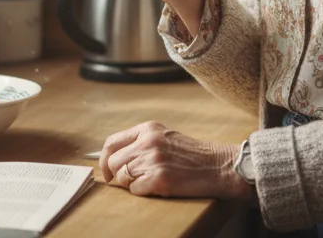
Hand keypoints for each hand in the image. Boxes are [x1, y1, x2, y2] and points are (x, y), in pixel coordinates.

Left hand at [99, 121, 253, 200]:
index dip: (104, 160)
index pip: (111, 142)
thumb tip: (116, 157)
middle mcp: (147, 142)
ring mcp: (152, 160)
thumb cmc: (193, 154)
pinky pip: (135, 190)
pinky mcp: (158, 179)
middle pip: (113, 162)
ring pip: (122, 177)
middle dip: (117, 175)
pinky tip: (158, 187)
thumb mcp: (166, 136)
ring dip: (131, 184)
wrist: (218, 166)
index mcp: (148, 129)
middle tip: (128, 181)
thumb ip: (142, 141)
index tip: (108, 171)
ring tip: (149, 182)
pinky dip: (142, 192)